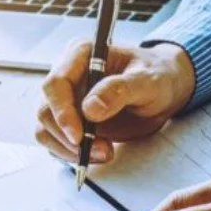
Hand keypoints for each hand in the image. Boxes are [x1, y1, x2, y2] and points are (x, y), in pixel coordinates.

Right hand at [36, 41, 195, 163]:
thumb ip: (120, 90)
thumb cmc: (158, 76)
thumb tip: (90, 108)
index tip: (79, 136)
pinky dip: (72, 154)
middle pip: (46, 110)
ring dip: (70, 149)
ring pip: (46, 130)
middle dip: (68, 137)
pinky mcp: (71, 121)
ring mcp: (67, 100)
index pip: (55, 84)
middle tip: (101, 150)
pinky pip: (57, 142)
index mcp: (81, 55)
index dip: (62, 112)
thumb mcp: (148, 81)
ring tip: (105, 153)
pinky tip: (98, 154)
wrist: (164, 91)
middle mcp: (68, 76)